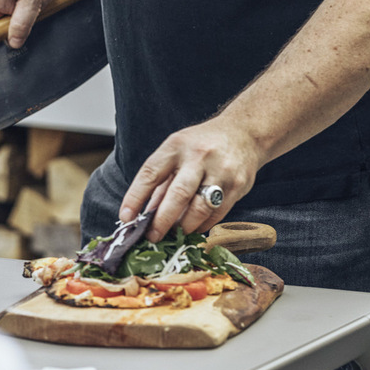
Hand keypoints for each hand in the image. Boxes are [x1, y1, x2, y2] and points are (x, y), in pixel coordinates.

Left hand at [119, 116, 263, 242]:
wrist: (244, 132)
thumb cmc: (203, 144)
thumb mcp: (177, 152)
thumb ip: (161, 183)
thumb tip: (144, 216)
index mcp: (177, 145)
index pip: (151, 172)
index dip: (135, 197)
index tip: (126, 218)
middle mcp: (199, 156)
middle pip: (178, 194)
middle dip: (162, 220)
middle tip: (152, 237)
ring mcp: (221, 170)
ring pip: (199, 209)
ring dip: (184, 227)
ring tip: (175, 233)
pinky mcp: (238, 185)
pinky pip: (217, 214)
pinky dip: (202, 225)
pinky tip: (194, 226)